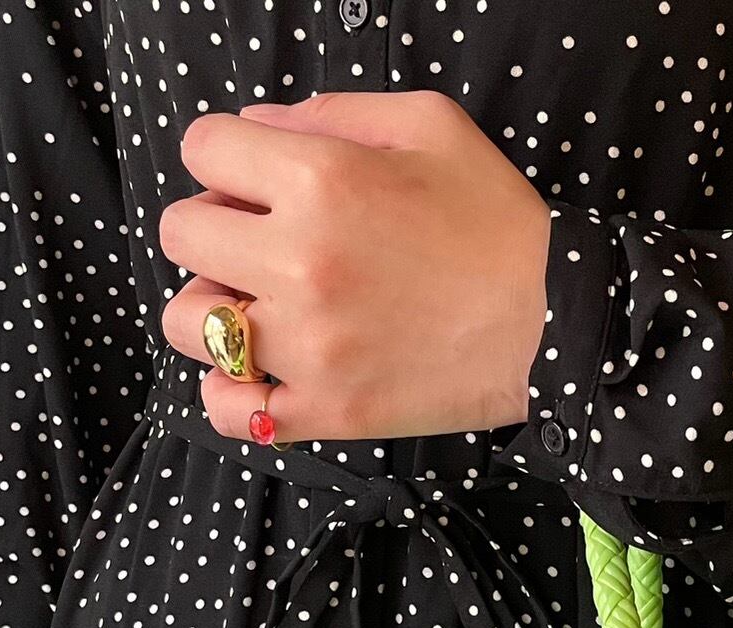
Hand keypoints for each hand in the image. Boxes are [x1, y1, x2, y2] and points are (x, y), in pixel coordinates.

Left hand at [158, 91, 551, 444]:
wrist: (552, 327)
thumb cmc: (498, 226)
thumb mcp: (431, 127)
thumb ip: (334, 113)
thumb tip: (258, 129)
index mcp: (321, 180)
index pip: (203, 148)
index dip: (228, 159)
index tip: (258, 182)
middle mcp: (299, 261)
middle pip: (180, 232)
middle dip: (214, 229)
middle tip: (261, 246)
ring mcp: (307, 344)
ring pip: (187, 323)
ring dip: (211, 312)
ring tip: (260, 313)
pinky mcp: (325, 408)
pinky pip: (229, 409)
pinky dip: (230, 394)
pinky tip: (259, 375)